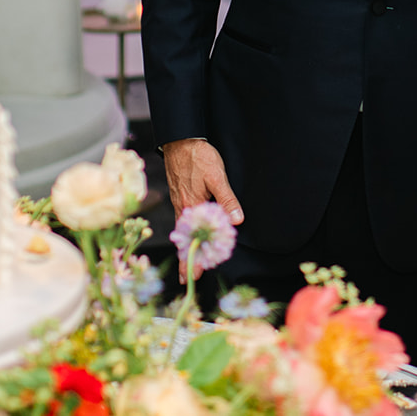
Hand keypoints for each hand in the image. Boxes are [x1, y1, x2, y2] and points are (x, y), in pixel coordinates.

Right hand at [161, 138, 242, 281]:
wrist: (181, 139)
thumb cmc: (198, 156)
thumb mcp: (217, 176)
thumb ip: (227, 199)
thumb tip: (236, 221)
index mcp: (190, 206)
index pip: (191, 239)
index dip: (191, 259)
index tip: (192, 276)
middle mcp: (182, 208)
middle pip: (184, 239)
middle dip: (186, 258)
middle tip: (187, 278)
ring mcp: (180, 201)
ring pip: (183, 230)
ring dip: (186, 246)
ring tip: (188, 262)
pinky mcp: (180, 195)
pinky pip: (182, 219)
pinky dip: (185, 232)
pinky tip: (188, 235)